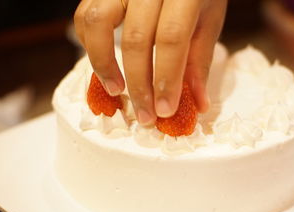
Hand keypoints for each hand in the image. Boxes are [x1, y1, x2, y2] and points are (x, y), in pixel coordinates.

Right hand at [75, 0, 226, 125]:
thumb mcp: (209, 20)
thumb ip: (199, 61)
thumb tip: (197, 103)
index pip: (171, 38)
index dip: (166, 79)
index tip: (165, 110)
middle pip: (136, 39)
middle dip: (139, 85)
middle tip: (145, 115)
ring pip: (97, 22)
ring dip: (103, 64)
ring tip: (116, 91)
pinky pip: (85, 15)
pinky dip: (90, 44)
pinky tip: (105, 63)